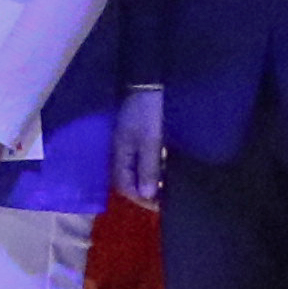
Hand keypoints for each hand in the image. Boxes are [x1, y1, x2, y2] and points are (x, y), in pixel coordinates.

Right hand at [114, 87, 165, 207]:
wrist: (148, 82)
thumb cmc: (147, 112)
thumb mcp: (150, 140)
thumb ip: (148, 168)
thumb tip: (147, 195)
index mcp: (120, 155)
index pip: (125, 187)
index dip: (142, 199)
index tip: (160, 206)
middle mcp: (120, 152)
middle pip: (129, 181)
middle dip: (145, 193)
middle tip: (165, 200)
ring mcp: (128, 144)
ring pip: (136, 172)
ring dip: (150, 182)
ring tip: (167, 188)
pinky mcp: (137, 138)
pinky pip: (141, 161)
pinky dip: (152, 169)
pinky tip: (164, 170)